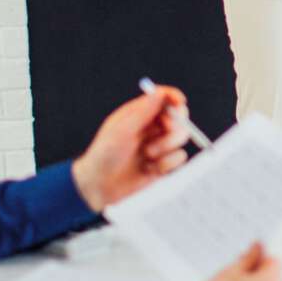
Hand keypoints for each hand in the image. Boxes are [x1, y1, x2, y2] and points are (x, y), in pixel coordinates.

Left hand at [71, 88, 190, 212]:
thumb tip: (160, 93)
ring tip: (147, 155)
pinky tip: (148, 169)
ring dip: (166, 146)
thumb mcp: (121, 130)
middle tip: (166, 130)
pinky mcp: (164, 164)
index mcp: (139, 114)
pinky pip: (179, 158)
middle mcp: (151, 128)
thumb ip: (143, 112)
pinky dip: (166, 163)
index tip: (180, 102)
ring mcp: (159, 146)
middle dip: (175, 125)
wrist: (101, 187)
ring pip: (181, 137)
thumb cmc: (105, 155)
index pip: (163, 98)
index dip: (173, 97)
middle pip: (178, 117)